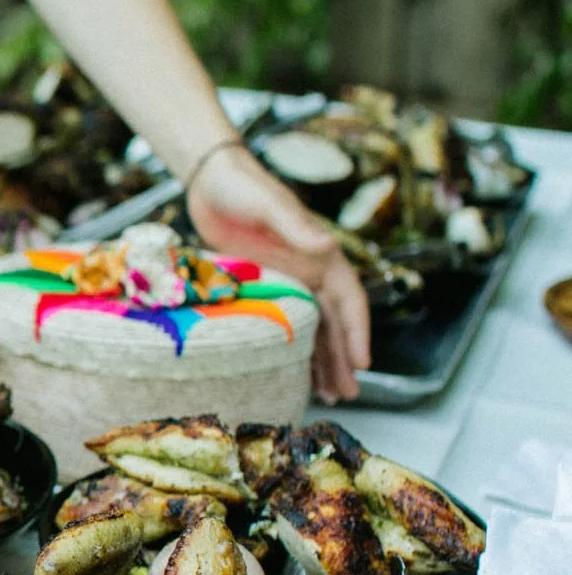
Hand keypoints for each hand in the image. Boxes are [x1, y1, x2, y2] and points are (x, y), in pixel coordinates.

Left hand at [185, 146, 371, 401]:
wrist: (211, 180)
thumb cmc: (243, 187)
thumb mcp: (270, 205)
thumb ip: (296, 226)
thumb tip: (327, 246)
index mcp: (319, 256)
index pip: (348, 300)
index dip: (357, 332)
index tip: (363, 362)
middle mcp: (308, 271)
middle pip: (334, 323)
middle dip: (343, 358)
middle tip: (348, 394)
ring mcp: (287, 281)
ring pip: (312, 328)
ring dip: (322, 360)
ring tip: (328, 394)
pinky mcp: (263, 286)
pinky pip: (283, 323)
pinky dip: (289, 348)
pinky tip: (292, 372)